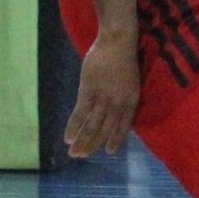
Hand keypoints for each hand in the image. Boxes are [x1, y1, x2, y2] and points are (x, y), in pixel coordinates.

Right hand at [66, 32, 142, 157]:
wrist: (118, 41)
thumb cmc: (123, 58)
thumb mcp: (130, 80)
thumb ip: (122, 96)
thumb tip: (113, 109)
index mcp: (132, 99)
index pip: (124, 125)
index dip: (116, 139)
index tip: (109, 152)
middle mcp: (119, 102)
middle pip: (106, 129)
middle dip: (93, 144)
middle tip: (82, 157)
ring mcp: (104, 97)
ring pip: (92, 125)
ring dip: (82, 141)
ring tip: (74, 154)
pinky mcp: (89, 91)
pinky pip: (80, 114)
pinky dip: (73, 127)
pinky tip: (67, 138)